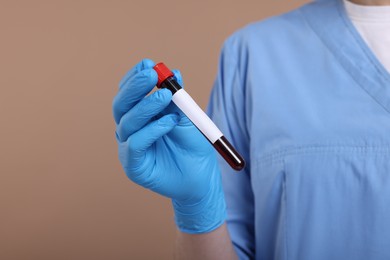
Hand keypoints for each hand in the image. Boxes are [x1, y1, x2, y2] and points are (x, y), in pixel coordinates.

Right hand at [112, 59, 225, 232]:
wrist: (201, 178)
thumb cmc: (193, 147)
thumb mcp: (187, 118)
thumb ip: (178, 99)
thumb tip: (175, 73)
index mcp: (139, 117)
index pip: (128, 93)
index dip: (135, 77)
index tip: (148, 64)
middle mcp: (130, 130)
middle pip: (121, 105)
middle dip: (135, 87)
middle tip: (151, 74)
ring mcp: (129, 148)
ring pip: (128, 123)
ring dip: (147, 106)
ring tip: (166, 96)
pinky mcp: (133, 166)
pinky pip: (136, 144)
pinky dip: (152, 130)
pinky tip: (169, 122)